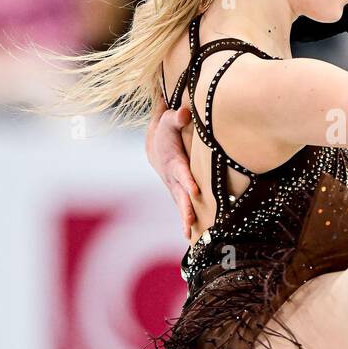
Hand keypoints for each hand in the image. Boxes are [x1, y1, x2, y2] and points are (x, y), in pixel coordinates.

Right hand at [146, 94, 199, 239]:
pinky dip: (186, 221)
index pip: (182, 172)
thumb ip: (175, 117)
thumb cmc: (165, 132)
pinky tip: (190, 237)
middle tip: (189, 223)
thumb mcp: (166, 121)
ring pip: (181, 205)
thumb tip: (185, 111)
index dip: (188, 180)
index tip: (195, 191)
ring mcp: (175, 187)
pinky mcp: (179, 192)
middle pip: (180, 195)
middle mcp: (173, 178)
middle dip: (185, 209)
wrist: (153, 146)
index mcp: (173, 162)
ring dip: (185, 219)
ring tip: (188, 236)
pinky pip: (184, 207)